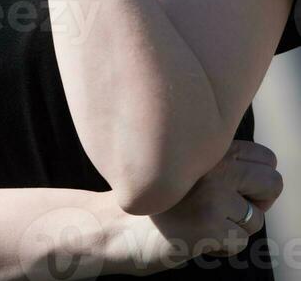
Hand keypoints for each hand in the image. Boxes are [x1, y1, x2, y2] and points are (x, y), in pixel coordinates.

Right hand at [120, 138, 282, 274]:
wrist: (120, 226)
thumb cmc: (160, 201)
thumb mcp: (189, 169)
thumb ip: (223, 164)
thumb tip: (267, 180)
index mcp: (211, 146)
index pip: (267, 158)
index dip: (257, 181)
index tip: (234, 192)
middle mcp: (215, 163)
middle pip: (273, 183)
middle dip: (258, 204)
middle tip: (227, 211)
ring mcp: (214, 193)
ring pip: (256, 219)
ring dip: (234, 230)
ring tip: (201, 222)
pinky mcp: (210, 224)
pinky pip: (239, 243)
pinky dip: (221, 247)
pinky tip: (194, 236)